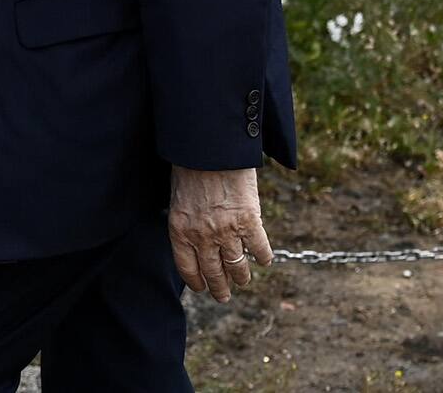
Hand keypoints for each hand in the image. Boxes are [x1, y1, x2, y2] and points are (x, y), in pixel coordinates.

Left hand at [168, 164, 271, 301]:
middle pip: (213, 273)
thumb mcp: (178, 196)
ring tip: (243, 280)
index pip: (188, 269)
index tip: (203, 288)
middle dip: (220, 288)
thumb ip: (187, 220)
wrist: (210, 146)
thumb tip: (196, 234)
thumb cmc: (190, 165)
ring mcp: (227, 231)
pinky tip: (264, 259)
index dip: (197, 282)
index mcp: (180, 230)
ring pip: (237, 265)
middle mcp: (202, 236)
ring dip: (241, 276)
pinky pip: (259, 248)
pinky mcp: (249, 221)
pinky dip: (263, 256)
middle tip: (224, 296)